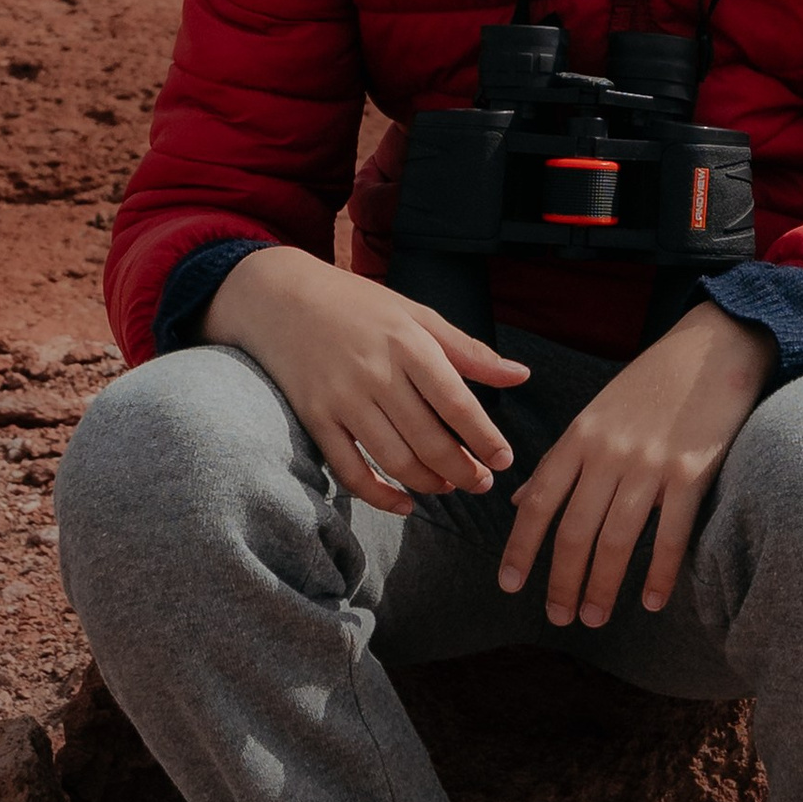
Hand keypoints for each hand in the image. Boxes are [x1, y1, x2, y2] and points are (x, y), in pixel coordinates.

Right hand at [207, 248, 527, 518]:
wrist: (280, 297)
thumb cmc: (358, 304)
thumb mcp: (417, 314)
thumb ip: (469, 351)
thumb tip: (522, 375)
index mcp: (408, 344)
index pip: (456, 403)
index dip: (485, 438)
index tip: (505, 460)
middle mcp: (377, 373)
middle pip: (429, 439)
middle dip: (463, 470)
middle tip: (482, 483)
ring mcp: (342, 399)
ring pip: (394, 460)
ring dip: (428, 483)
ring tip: (448, 487)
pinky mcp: (315, 418)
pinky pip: (349, 470)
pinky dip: (379, 495)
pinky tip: (404, 504)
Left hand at [499, 302, 770, 626]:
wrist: (715, 347)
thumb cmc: (653, 383)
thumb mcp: (597, 413)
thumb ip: (563, 459)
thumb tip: (524, 500)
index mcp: (580, 435)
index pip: (539, 501)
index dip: (521, 547)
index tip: (510, 585)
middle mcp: (609, 452)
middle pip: (575, 531)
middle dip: (562, 581)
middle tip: (559, 618)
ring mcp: (651, 463)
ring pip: (616, 540)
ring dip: (602, 586)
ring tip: (594, 618)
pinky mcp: (693, 473)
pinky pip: (670, 535)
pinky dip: (658, 573)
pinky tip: (650, 601)